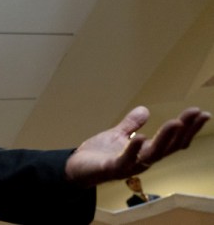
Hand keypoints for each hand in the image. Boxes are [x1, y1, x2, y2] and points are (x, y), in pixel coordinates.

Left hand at [65, 106, 209, 186]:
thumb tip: (145, 109)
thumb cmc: (99, 154)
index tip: (202, 114)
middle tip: (196, 114)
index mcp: (146, 152)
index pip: (173, 141)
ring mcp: (129, 165)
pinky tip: (141, 138)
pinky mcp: (112, 168)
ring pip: (152, 154)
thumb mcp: (117, 134)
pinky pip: (126, 160)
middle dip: (184, 131)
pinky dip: (134, 149)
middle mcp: (143, 161)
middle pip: (169, 147)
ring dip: (164, 138)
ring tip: (176, 122)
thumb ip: (131, 124)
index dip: (188, 129)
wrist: (76, 168)